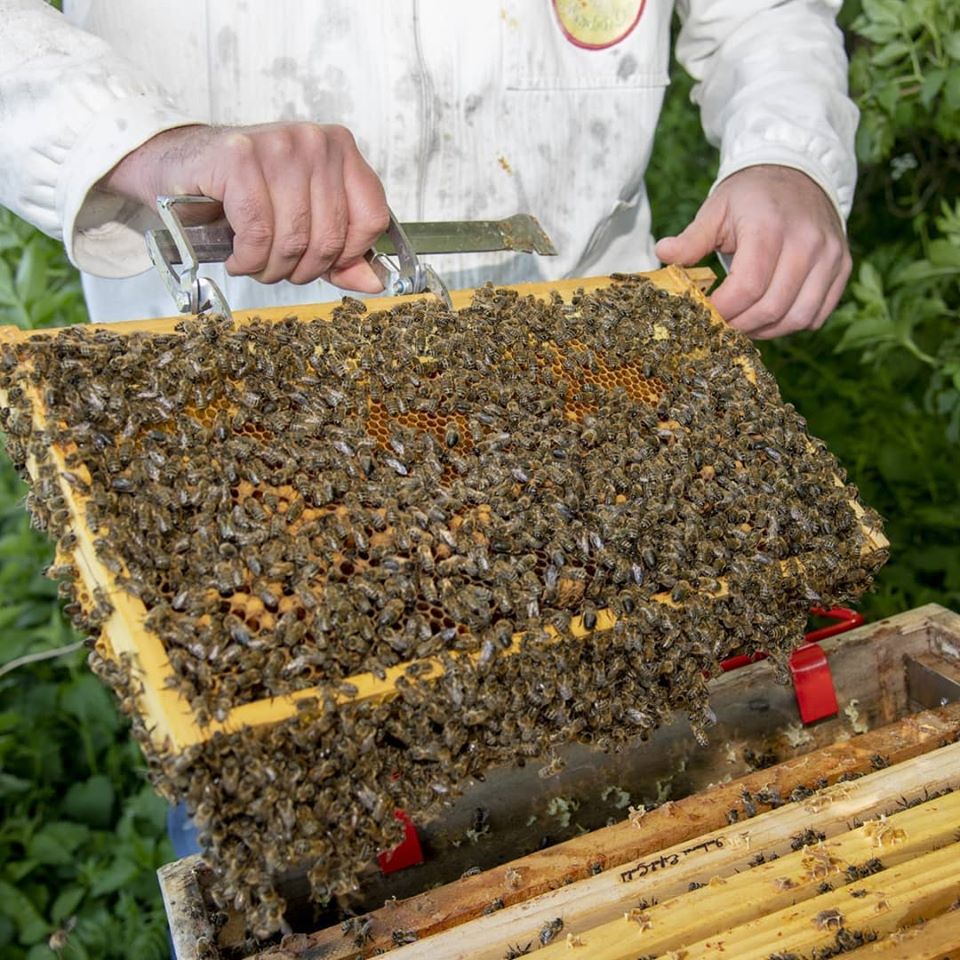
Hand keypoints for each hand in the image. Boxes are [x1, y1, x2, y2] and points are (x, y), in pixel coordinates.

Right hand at [101, 122, 388, 290]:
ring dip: (271, 268)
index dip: (350, 255)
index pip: (372, 218)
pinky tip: (237, 257)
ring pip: (294, 238)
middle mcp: (314, 141)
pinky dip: (247, 258)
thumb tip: (374, 284)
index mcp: (340, 149)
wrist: (178, 165)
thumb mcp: (302, 221)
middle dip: (303, 269)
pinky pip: (258, 231)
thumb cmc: (244, 193)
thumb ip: (341, 252)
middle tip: (277, 270)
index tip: (323, 264)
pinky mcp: (239, 156)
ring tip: (255, 264)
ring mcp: (278, 144)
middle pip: (330, 235)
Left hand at [655, 165, 851, 338]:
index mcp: (770, 227)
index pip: (747, 286)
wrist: (797, 173)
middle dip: (740, 325)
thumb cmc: (750, 196)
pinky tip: (768, 316)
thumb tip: (663, 254)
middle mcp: (806, 242)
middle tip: (720, 326)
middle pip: (772, 307)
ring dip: (765, 330)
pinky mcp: (841, 267)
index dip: (723, 310)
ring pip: (798, 317)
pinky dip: (790, 324)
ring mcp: (830, 255)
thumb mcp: (716, 208)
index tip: (704, 314)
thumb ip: (692, 238)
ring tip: (743, 324)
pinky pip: (817, 314)